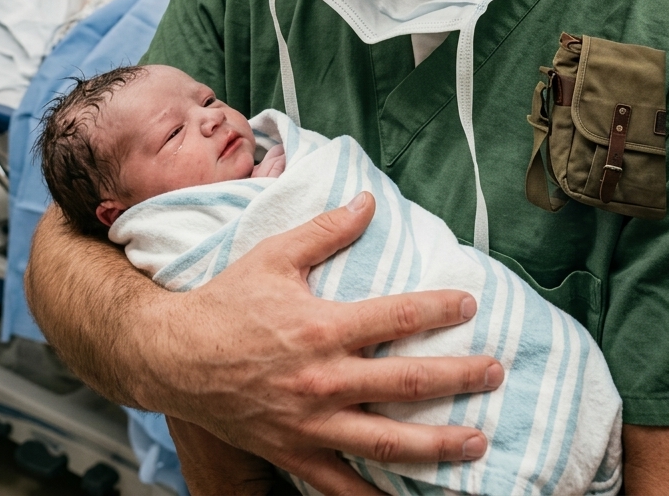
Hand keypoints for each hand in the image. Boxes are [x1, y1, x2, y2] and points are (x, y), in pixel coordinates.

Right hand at [135, 192, 501, 495]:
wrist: (173, 356)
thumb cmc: (226, 302)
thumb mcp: (274, 255)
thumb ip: (325, 229)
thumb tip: (368, 201)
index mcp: (322, 327)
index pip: (398, 316)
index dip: (439, 309)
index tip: (470, 305)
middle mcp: (323, 379)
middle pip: (407, 382)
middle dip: (459, 376)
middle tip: (495, 372)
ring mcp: (310, 424)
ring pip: (387, 441)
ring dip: (438, 445)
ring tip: (476, 442)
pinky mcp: (294, 454)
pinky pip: (342, 487)